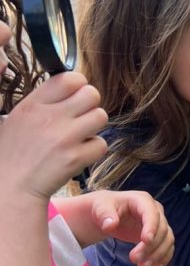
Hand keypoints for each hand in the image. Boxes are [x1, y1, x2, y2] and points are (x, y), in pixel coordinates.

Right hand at [1, 72, 106, 200]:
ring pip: (101, 116)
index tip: (73, 97)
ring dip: (93, 126)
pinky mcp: (76, 158)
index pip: (71, 78)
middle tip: (79, 118)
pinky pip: (101, 144)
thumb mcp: (18, 118)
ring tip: (79, 136)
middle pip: (92, 94)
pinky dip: (93, 150)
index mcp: (34, 104)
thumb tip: (69, 86)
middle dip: (89, 105)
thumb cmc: (14, 153)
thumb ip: (43, 101)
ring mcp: (65, 138)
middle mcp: (50, 117)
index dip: (78, 86)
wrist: (10, 187)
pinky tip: (79, 154)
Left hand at [89, 191, 174, 265]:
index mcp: (142, 200)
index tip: (146, 241)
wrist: (107, 214)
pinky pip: (168, 246)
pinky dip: (164, 257)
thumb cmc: (104, 208)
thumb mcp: (100, 208)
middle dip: (151, 246)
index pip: (152, 214)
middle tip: (133, 259)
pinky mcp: (158, 235)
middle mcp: (155, 210)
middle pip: (162, 229)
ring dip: (158, 254)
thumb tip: (110, 225)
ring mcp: (158, 223)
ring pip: (167, 239)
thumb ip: (104, 215)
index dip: (151, 227)